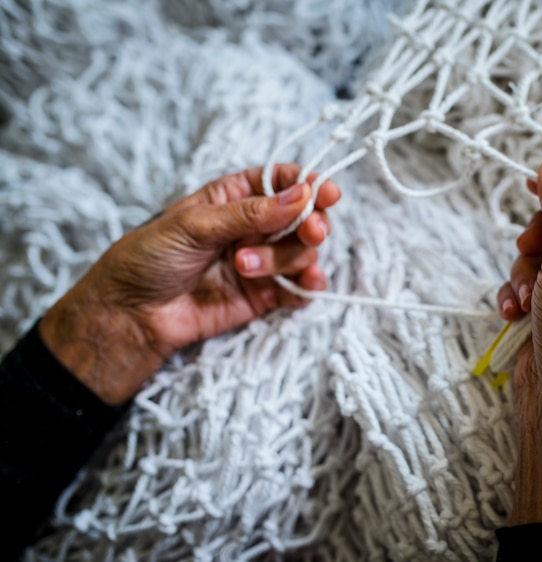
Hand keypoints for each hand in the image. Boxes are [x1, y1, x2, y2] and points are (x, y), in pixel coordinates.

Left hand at [40, 163, 340, 404]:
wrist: (130, 315)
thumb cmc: (149, 258)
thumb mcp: (195, 224)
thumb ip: (251, 213)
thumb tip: (300, 196)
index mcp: (234, 197)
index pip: (282, 181)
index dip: (308, 184)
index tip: (326, 193)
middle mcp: (253, 227)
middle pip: (303, 217)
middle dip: (310, 224)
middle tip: (311, 232)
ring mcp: (261, 261)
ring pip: (303, 252)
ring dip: (286, 259)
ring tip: (244, 267)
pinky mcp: (264, 295)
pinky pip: (301, 288)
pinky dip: (308, 286)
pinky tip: (304, 285)